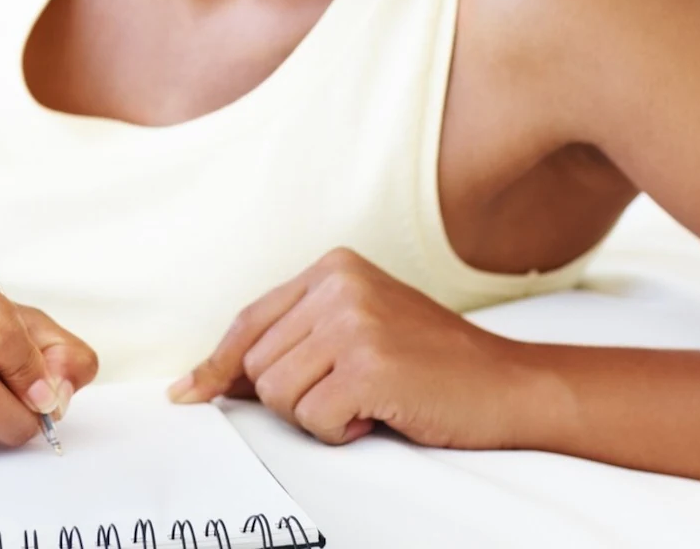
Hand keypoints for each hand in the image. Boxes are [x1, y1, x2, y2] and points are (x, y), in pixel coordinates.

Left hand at [169, 247, 533, 448]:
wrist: (508, 385)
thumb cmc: (434, 365)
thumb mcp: (359, 328)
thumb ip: (296, 339)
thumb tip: (215, 378)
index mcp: (333, 268)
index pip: (250, 320)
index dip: (217, 364)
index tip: (191, 392)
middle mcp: (339, 285)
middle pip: (257, 364)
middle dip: (292, 398)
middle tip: (349, 396)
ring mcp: (353, 322)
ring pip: (276, 394)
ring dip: (317, 416)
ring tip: (366, 402)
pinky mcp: (367, 365)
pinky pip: (312, 419)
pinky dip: (340, 432)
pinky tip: (377, 415)